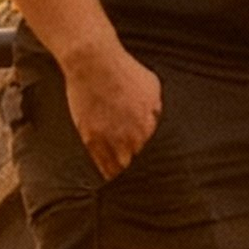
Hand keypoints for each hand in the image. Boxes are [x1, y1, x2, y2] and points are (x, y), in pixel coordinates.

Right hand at [61, 35, 166, 176]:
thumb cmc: (123, 70)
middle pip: (138, 167)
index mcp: (149, 126)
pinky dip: (106, 171)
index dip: (156, 165)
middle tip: (143, 181)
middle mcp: (131, 137)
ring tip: (126, 184)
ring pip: (118, 170)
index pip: (156, 157)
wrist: (94, 63)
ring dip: (123, 177)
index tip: (158, 172)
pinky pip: (100, 164)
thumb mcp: (152, 87)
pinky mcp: (90, 138)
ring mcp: (109, 139)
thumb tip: (157, 122)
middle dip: (141, 173)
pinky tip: (109, 177)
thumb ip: (157, 111)